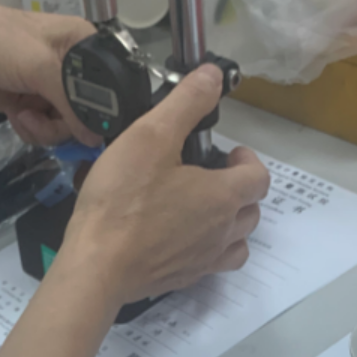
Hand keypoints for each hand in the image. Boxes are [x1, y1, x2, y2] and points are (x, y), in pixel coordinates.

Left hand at [0, 0, 99, 147]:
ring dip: (44, 129)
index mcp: (83, 46)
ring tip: (23, 116)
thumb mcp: (41, 67)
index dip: (100, 111)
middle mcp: (72, 68)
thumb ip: (72, 102)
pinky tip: (16, 116)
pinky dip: (31, 130)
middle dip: (63, 123)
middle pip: (87, 113)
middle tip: (42, 118)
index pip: (109, 86)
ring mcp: (50, 88)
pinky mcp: (32, 105)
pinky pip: (45, 130)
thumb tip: (95, 139)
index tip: (86, 127)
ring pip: (65, 127)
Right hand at [59, 65, 269, 304]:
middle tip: (211, 176)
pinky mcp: (183, 279)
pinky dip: (209, 250)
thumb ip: (186, 104)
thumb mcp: (150, 137)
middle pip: (252, 210)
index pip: (259, 177)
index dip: (248, 160)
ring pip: (238, 243)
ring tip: (204, 210)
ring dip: (231, 224)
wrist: (97, 265)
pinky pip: (212, 265)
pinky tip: (184, 239)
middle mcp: (221, 232)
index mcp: (222, 196)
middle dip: (240, 190)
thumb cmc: (121, 202)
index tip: (227, 152)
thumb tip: (213, 77)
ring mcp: (204, 260)